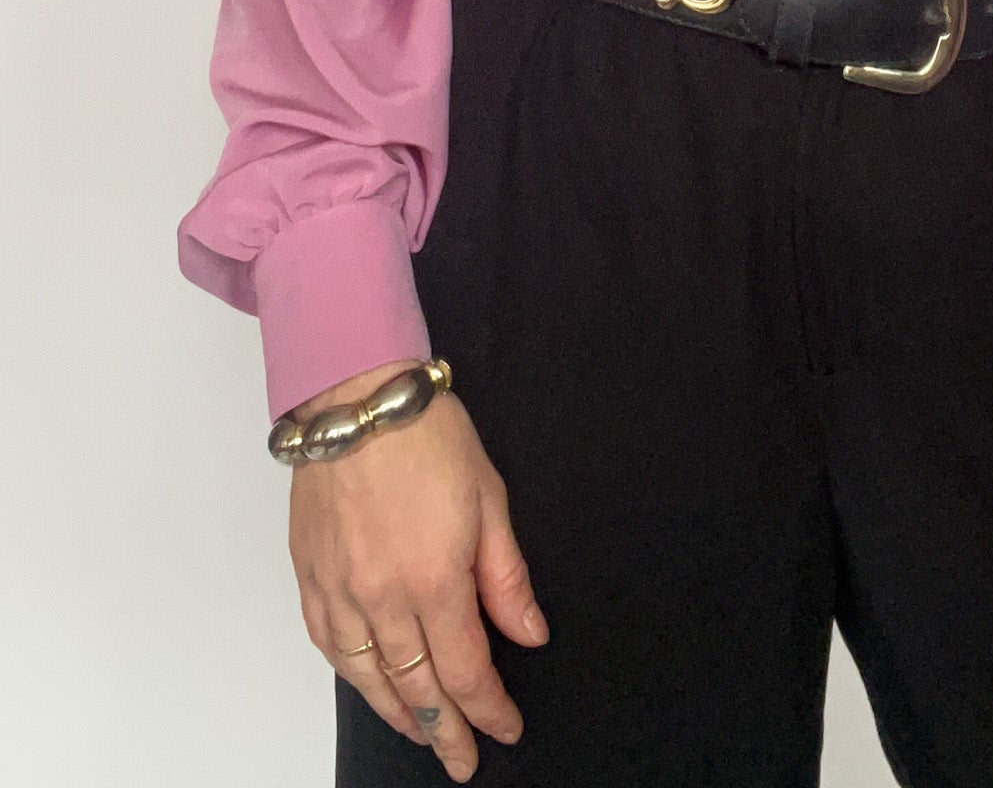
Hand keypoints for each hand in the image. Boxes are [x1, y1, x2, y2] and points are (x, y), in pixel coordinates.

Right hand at [287, 360, 549, 781]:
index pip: (466, 670)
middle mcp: (381, 598)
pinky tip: (370, 685)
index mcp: (434, 580)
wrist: (356, 397)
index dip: (488, 709)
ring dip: (399, 714)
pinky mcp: (309, 576)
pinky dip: (353, 676)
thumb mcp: (489, 498)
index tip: (506, 728)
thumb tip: (528, 633)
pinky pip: (329, 646)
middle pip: (417, 688)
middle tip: (464, 759)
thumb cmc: (427, 435)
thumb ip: (506, 577)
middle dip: (446, 730)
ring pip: (369, 678)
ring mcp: (339, 591)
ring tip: (423, 734)